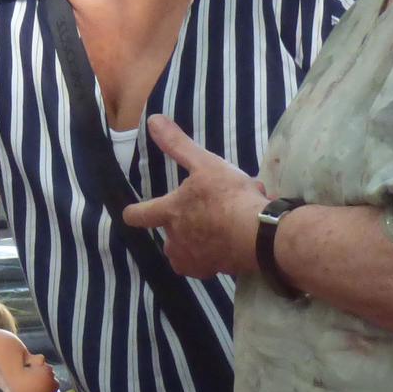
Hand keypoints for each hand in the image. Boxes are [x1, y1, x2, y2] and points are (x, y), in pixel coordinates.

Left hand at [121, 115, 266, 278]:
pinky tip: (231, 244)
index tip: (133, 212)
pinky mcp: (214, 271)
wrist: (259, 235)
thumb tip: (153, 120)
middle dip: (182, 226)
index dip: (135, 212)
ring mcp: (194, 259)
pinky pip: (207, 265)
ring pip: (187, 252)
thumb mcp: (205, 164)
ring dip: (198, 242)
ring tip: (219, 228)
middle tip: (207, 212)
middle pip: (167, 236)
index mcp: (169, 213)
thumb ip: (178, 145)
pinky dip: (216, 256)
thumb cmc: (229, 197)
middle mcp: (176, 240)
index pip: (139, 215)